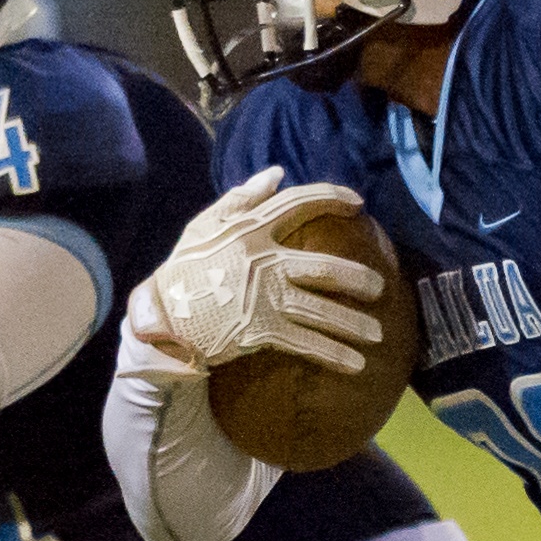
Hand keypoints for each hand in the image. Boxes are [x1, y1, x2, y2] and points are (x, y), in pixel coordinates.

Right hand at [145, 166, 386, 375]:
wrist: (160, 318)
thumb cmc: (184, 271)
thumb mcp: (204, 226)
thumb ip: (241, 198)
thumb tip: (277, 174)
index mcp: (250, 230)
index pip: (297, 205)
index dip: (330, 199)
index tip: (358, 203)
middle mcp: (264, 262)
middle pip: (324, 268)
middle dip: (358, 279)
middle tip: (380, 288)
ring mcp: (265, 298)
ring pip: (322, 311)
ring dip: (354, 324)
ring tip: (376, 335)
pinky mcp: (262, 331)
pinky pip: (307, 344)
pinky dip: (334, 355)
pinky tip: (356, 365)